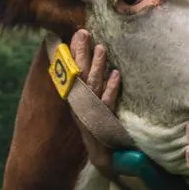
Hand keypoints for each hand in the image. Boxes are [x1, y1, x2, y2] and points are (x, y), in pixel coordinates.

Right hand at [68, 29, 121, 172]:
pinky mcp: (104, 122)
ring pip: (93, 86)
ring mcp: (92, 113)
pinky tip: (116, 75)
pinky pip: (107, 103)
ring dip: (97, 66)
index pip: (72, 72)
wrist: (103, 157)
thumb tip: (93, 62)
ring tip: (102, 48)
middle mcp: (81, 104)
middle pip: (80, 75)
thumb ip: (91, 84)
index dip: (73, 53)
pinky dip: (111, 88)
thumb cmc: (98, 127)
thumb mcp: (92, 104)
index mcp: (76, 99)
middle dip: (80, 54)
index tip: (77, 33)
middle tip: (84, 32)